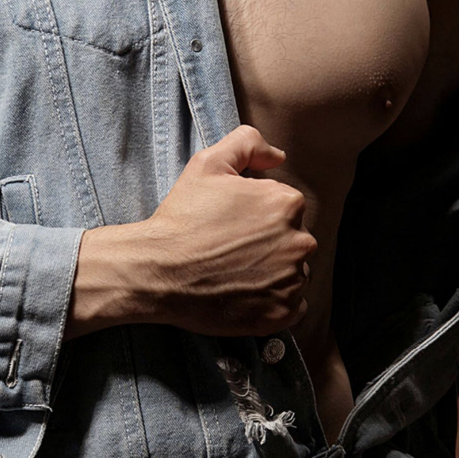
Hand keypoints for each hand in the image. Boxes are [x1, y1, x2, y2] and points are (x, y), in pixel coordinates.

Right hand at [67, 125, 315, 339]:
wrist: (159, 271)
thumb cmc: (183, 218)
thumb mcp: (208, 164)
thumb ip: (248, 143)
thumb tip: (277, 156)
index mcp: (287, 204)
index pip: (285, 208)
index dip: (257, 215)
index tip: (233, 225)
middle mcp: (300, 242)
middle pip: (293, 240)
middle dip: (269, 244)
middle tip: (231, 250)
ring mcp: (293, 281)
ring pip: (293, 273)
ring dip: (273, 273)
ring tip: (236, 273)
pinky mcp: (283, 313)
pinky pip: (292, 306)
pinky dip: (274, 302)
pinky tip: (245, 294)